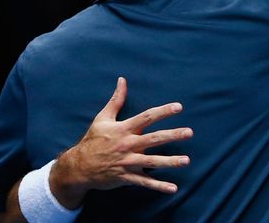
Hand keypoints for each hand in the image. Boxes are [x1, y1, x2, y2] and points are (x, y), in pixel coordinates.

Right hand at [49, 77, 192, 207]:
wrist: (79, 167)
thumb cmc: (93, 140)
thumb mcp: (102, 118)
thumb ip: (116, 99)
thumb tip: (122, 79)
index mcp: (123, 129)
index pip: (147, 117)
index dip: (163, 111)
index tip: (179, 107)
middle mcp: (127, 145)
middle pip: (153, 139)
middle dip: (172, 135)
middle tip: (189, 132)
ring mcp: (127, 162)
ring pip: (152, 162)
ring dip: (170, 162)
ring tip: (186, 160)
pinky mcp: (126, 177)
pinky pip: (144, 182)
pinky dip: (159, 186)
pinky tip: (173, 188)